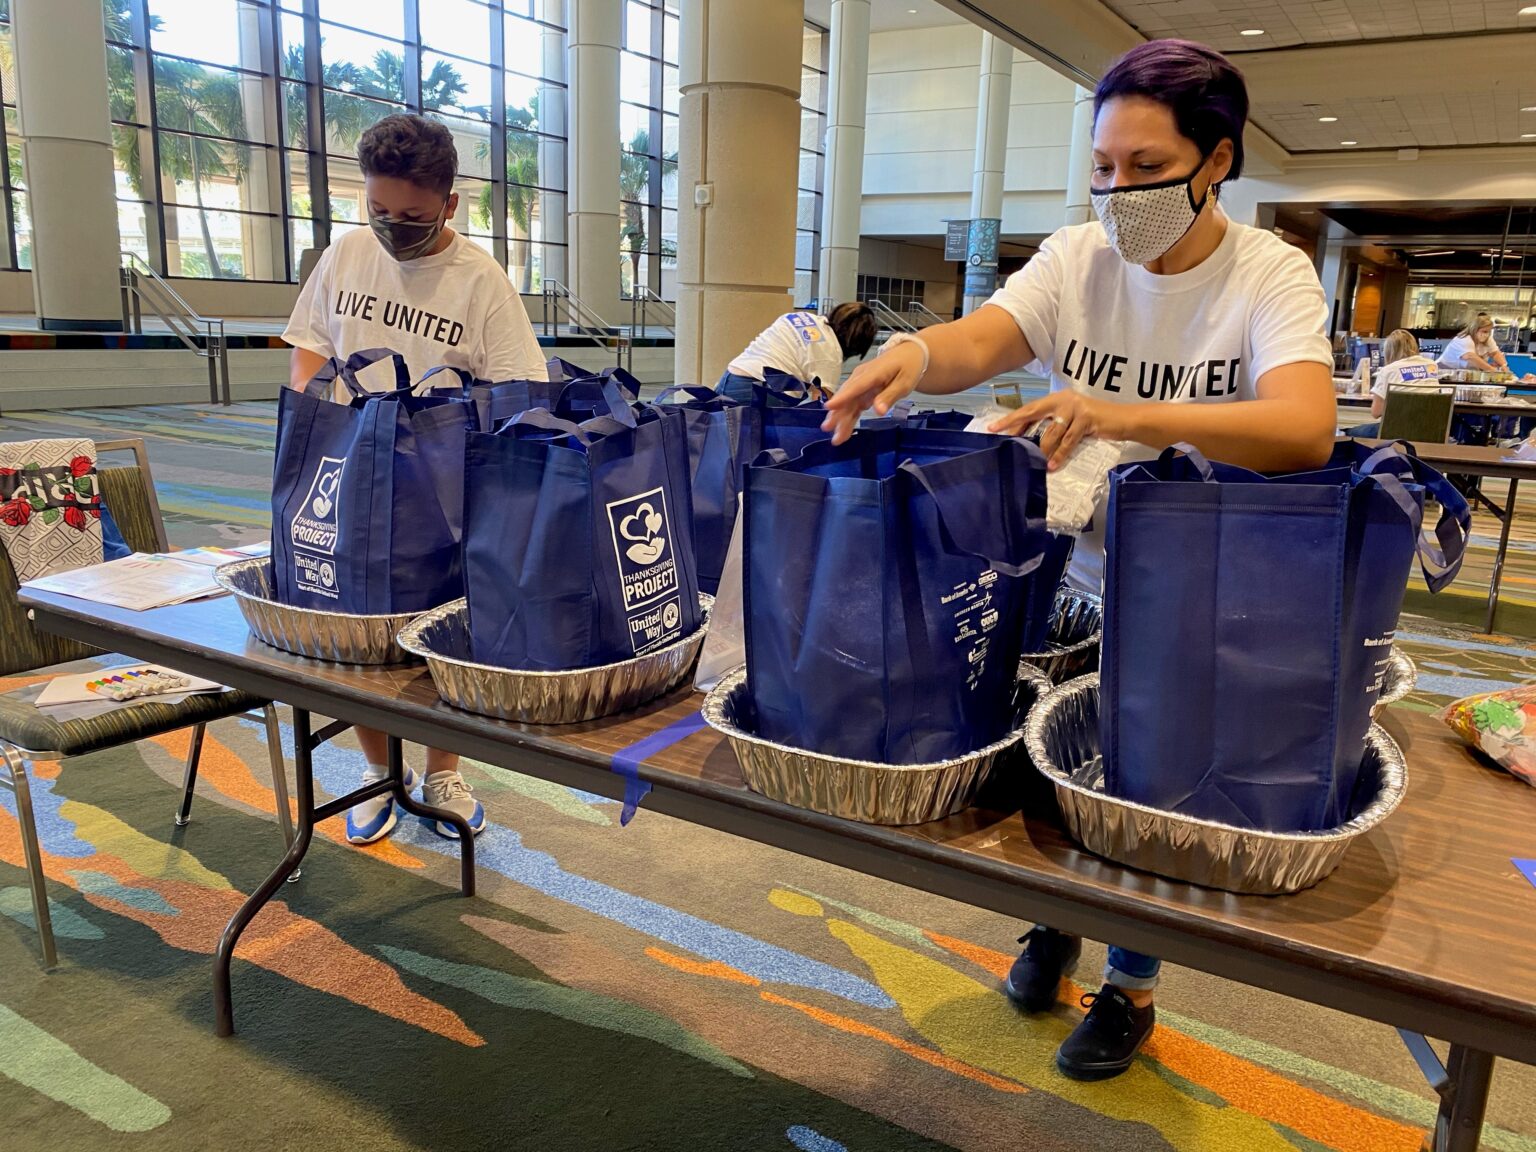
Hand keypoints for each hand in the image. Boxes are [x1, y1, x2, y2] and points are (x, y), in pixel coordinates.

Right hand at [820, 340, 924, 444]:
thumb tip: (878, 411)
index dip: (842, 397)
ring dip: (841, 420)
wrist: (908, 354)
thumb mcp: (905, 382)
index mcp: (873, 373)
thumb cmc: (908, 367)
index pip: (856, 386)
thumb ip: (890, 396)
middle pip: (848, 397)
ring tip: (835, 437)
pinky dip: (849, 418)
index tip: (829, 407)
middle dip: (837, 414)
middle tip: (827, 428)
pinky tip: (843, 431)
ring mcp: (860, 384)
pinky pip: (853, 405)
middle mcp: (862, 377)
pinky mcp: (862, 390)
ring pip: (848, 403)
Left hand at [988, 390, 1124, 470]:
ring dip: (1042, 449)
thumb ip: (1053, 426)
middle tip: (1000, 436)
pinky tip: (1052, 465)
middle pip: (1034, 413)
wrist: (1122, 419)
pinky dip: (1060, 454)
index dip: (1012, 418)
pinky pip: (1069, 440)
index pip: (1030, 409)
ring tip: (1033, 462)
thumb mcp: (1071, 420)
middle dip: (1015, 424)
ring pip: (1052, 431)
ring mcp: (1075, 408)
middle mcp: (1063, 400)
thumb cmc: (1094, 422)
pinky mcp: (1086, 419)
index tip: (994, 427)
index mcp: (1056, 399)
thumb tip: (1029, 441)